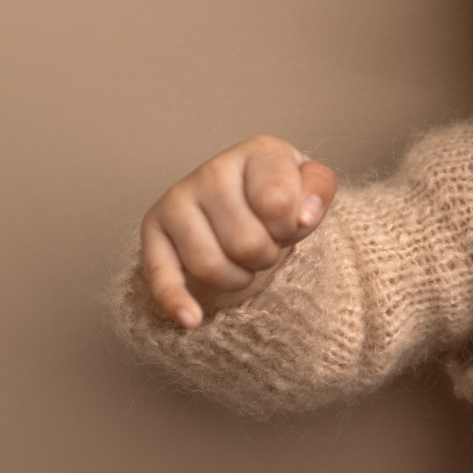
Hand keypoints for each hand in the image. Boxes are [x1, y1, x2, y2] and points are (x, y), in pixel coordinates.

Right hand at [139, 136, 336, 328]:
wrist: (243, 205)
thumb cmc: (281, 198)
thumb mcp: (311, 189)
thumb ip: (319, 192)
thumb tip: (305, 217)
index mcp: (257, 152)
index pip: (277, 202)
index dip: (291, 227)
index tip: (290, 223)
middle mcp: (212, 169)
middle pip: (245, 243)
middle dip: (265, 256)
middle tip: (265, 244)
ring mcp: (178, 199)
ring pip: (209, 266)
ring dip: (238, 278)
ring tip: (244, 260)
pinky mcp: (153, 230)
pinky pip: (159, 274)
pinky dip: (175, 301)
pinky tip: (191, 320)